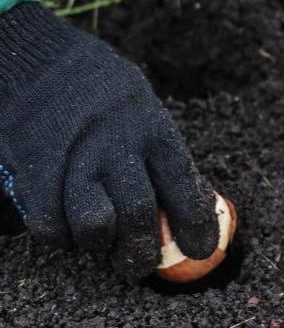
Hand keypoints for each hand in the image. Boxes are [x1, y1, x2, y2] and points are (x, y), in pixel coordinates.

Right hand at [0, 2, 218, 279]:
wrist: (37, 60)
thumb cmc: (98, 87)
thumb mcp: (141, 106)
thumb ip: (160, 152)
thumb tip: (192, 201)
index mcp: (152, 127)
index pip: (183, 182)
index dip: (196, 222)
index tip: (203, 250)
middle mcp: (117, 145)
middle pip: (139, 214)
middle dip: (142, 252)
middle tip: (139, 267)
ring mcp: (75, 160)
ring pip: (96, 227)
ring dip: (101, 245)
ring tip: (102, 243)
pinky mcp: (37, 173)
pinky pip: (52, 226)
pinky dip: (61, 237)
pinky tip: (66, 226)